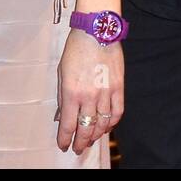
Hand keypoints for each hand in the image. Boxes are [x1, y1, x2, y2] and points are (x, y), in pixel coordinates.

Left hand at [55, 28, 122, 154]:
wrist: (96, 31)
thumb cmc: (76, 49)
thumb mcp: (62, 72)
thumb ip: (62, 97)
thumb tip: (61, 116)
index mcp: (71, 92)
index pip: (68, 125)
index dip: (65, 139)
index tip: (63, 145)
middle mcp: (89, 96)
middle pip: (86, 129)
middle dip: (80, 142)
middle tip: (77, 148)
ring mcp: (105, 93)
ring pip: (102, 124)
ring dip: (95, 135)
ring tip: (90, 139)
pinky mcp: (118, 88)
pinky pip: (117, 113)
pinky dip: (112, 123)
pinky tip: (106, 127)